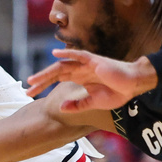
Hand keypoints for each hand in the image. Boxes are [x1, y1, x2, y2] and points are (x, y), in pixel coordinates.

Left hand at [26, 49, 158, 111]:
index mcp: (79, 78)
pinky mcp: (94, 61)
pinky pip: (79, 55)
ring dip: (47, 72)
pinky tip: (55, 55)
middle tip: (27, 89)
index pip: (57, 79)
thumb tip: (60, 108)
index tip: (31, 94)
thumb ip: (77, 105)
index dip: (43, 86)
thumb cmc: (117, 92)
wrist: (134, 85)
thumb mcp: (93, 103)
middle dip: (41, 81)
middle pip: (55, 72)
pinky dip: (67, 54)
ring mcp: (86, 64)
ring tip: (34, 80)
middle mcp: (80, 69)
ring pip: (62, 65)